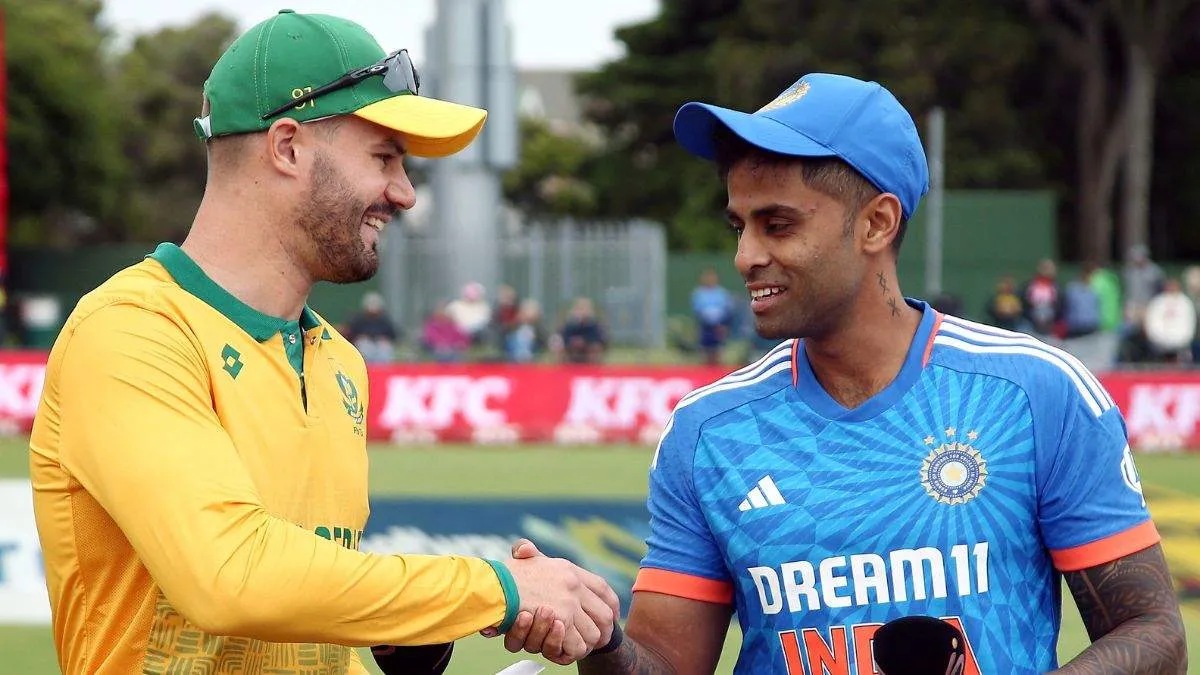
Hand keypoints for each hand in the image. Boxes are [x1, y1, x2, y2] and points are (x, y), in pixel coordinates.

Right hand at [482, 539, 619, 664]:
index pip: (602, 588)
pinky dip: (573, 651)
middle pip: (604, 614)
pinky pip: (578, 645)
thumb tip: (523, 549)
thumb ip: (527, 553)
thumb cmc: (503, 574)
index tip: (613, 614)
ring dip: (587, 643)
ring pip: (593, 633)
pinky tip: (567, 649)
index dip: (611, 604)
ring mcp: (569, 604)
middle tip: (599, 639)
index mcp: (568, 570)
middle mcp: (573, 585)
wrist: (494, 584)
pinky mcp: (561, 622)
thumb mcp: (518, 558)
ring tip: (581, 645)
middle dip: (603, 630)